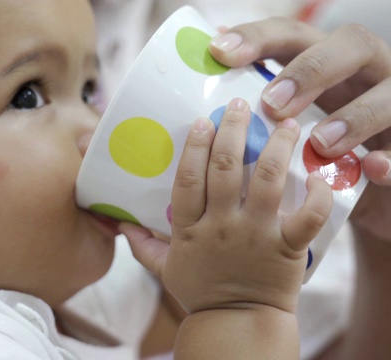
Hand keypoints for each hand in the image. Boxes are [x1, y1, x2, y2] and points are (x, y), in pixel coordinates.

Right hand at [121, 98, 332, 313]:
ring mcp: (256, 236)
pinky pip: (308, 218)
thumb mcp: (163, 269)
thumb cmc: (200, 292)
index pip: (188, 179)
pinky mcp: (288, 248)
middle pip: (226, 170)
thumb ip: (141, 244)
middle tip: (241, 105)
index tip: (202, 120)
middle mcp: (222, 226)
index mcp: (189, 229)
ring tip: (286, 122)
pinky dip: (317, 195)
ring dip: (278, 147)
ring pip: (268, 182)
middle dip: (233, 131)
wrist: (237, 323)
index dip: (194, 147)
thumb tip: (117, 222)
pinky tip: (315, 175)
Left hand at [208, 18, 390, 239]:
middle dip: (311, 70)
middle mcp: (365, 72)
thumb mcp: (291, 128)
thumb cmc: (317, 153)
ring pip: (390, 93)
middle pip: (351, 44)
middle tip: (273, 104)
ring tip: (320, 143)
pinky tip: (374, 168)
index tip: (220, 52)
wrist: (367, 190)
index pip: (293, 34)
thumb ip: (262, 115)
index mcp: (326, 63)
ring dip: (354, 116)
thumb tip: (202, 117)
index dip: (258, 37)